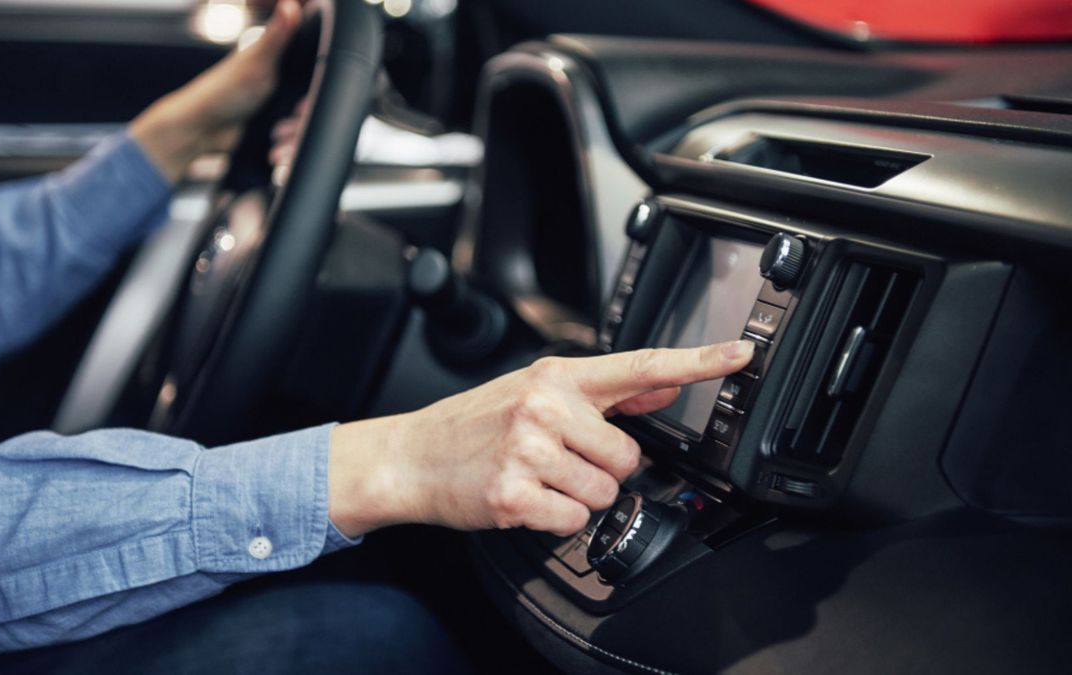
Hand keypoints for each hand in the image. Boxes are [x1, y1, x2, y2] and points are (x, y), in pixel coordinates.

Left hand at [130, 0, 302, 182]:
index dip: (312, 100)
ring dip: (291, 143)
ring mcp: (279, 108)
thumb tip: (291, 4)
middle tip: (281, 130)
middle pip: (312, 110)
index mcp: (282, 62)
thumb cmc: (221, 92)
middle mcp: (284, 85)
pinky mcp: (274, 128)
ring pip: (303, 130)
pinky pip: (293, 144)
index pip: (317, 80)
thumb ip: (278, 34)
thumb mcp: (255, 61)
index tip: (301, 110)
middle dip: (299, 127)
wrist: (202, 130)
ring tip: (275, 148)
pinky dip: (286, 152)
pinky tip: (274, 154)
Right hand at [328, 340, 754, 537]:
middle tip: (560, 461)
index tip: (741, 356)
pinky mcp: (513, 493)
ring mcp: (527, 449)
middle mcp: (544, 406)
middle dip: (603, 468)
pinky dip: (555, 520)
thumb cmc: (475, 425)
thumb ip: (606, 391)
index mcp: (557, 376)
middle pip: (628, 455)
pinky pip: (573, 520)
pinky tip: (527, 500)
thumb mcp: (537, 392)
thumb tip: (665, 380)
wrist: (413, 456)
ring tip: (540, 479)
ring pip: (604, 492)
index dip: (698, 362)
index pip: (640, 365)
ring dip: (578, 496)